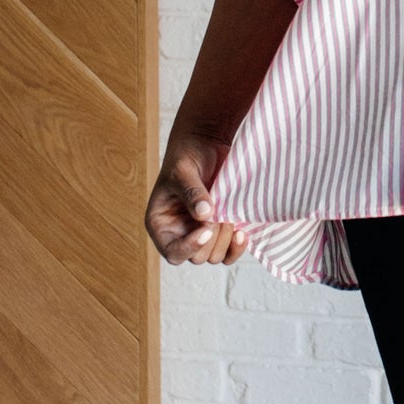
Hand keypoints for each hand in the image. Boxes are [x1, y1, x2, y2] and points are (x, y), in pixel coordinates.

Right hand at [145, 130, 249, 267]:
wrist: (206, 145)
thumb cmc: (186, 156)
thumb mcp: (183, 172)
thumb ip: (192, 192)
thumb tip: (204, 215)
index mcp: (161, 224)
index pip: (173, 253)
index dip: (189, 247)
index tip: (206, 228)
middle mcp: (179, 234)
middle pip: (197, 257)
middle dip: (212, 238)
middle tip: (220, 213)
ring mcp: (200, 234)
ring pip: (215, 256)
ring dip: (226, 239)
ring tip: (228, 214)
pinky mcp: (220, 232)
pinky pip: (229, 253)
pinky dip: (237, 247)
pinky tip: (242, 233)